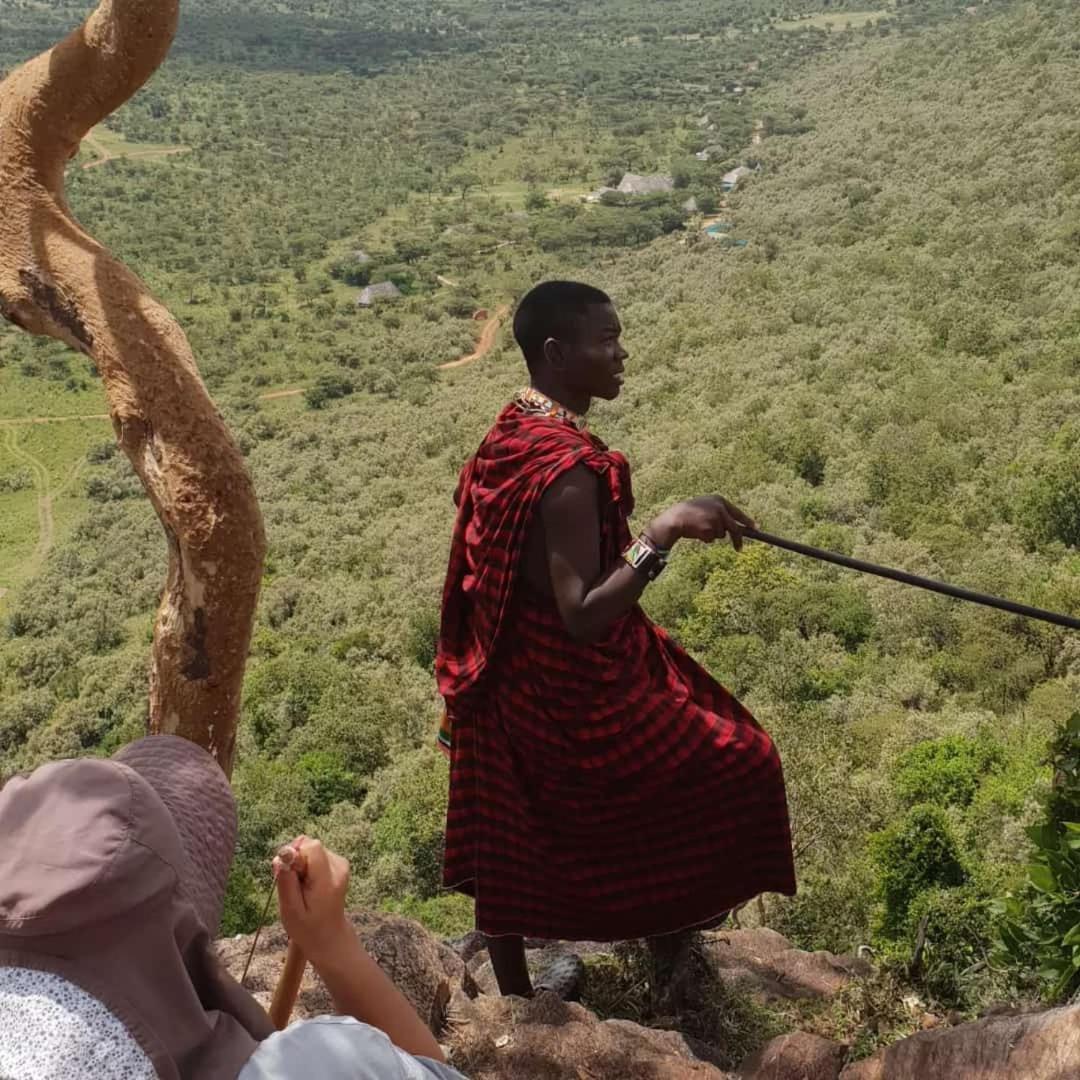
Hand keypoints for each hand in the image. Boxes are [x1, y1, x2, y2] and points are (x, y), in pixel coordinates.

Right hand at [274, 836, 352, 962]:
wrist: (328, 936)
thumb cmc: (307, 928)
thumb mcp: (290, 910)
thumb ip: (286, 881)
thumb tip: (282, 855)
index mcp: (328, 880)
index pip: (311, 847)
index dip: (294, 856)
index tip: (287, 875)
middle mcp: (339, 868)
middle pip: (311, 846)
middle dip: (295, 860)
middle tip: (291, 885)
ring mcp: (341, 865)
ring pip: (312, 849)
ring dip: (300, 864)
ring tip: (299, 887)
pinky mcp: (339, 864)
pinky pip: (316, 854)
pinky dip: (307, 865)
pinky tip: (305, 884)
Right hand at [649, 496, 755, 550]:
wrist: (674, 518)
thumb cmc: (689, 514)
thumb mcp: (706, 508)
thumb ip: (719, 513)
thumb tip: (735, 528)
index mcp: (719, 500)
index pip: (737, 513)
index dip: (747, 521)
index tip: (756, 528)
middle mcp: (719, 508)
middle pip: (734, 527)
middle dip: (737, 540)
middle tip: (739, 549)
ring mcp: (715, 518)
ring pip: (721, 534)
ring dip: (713, 536)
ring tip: (700, 529)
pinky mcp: (709, 528)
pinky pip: (711, 539)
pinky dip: (705, 539)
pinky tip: (696, 532)